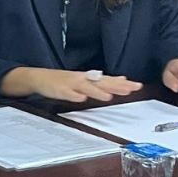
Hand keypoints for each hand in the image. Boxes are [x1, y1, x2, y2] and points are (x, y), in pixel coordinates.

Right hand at [0, 67, 142, 102]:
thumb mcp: (85, 78)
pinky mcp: (58, 90)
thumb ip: (103, 80)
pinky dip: (73, 96)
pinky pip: (67, 93)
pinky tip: (80, 99)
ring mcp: (70, 84)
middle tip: (130, 89)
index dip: (123, 83)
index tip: (138, 86)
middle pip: (101, 82)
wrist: (39, 77)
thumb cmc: (63, 80)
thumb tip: (123, 78)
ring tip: (108, 96)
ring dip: (97, 92)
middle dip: (116, 86)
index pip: (109, 80)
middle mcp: (82, 79)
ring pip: (85, 88)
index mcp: (89, 78)